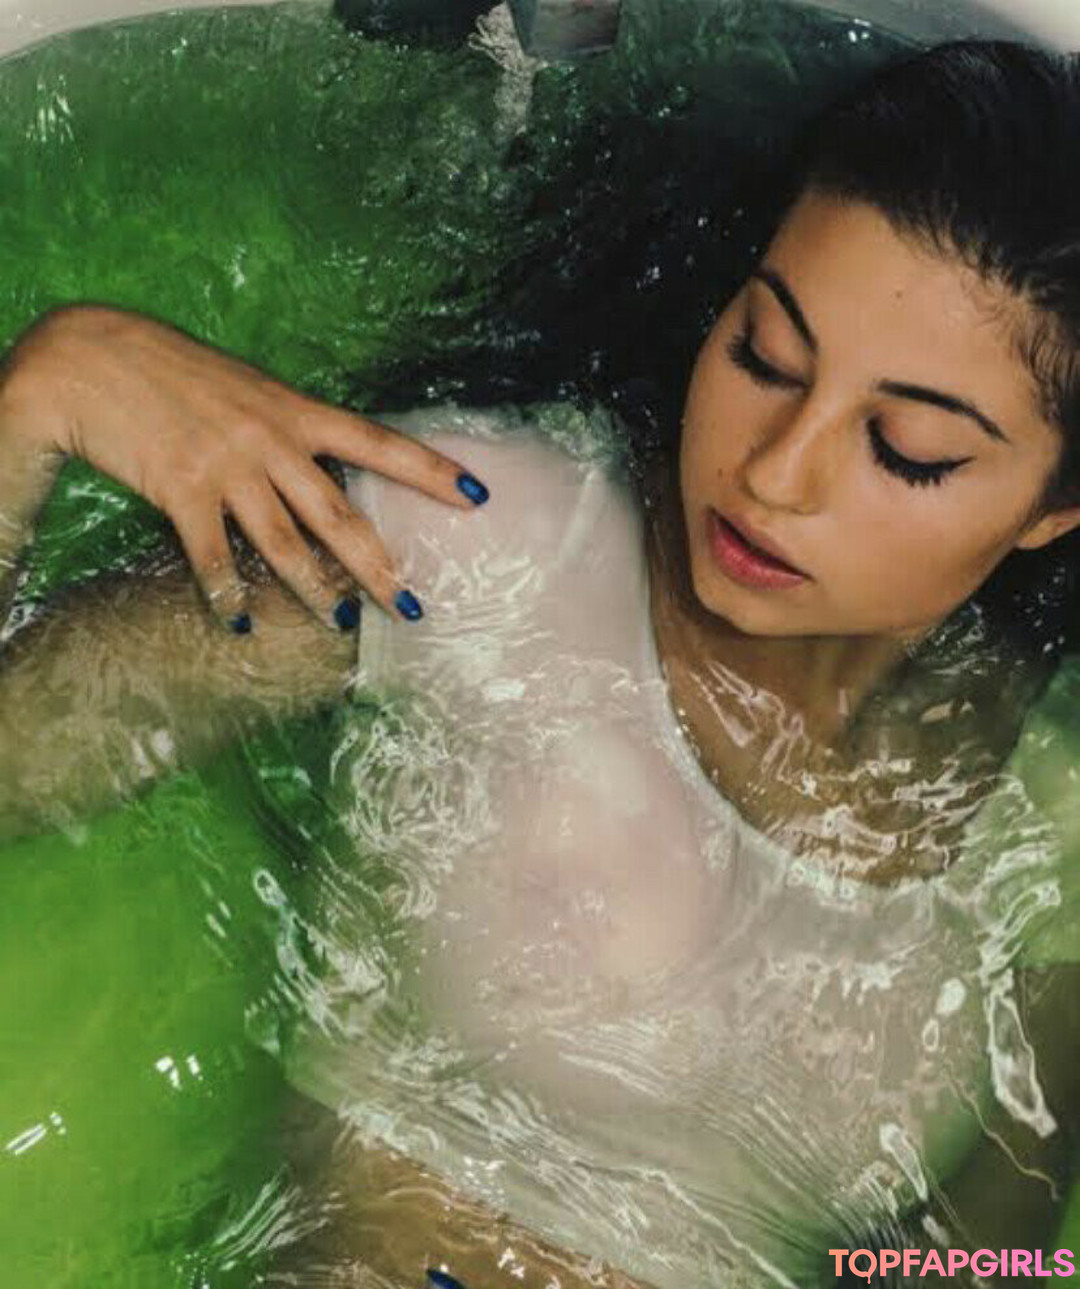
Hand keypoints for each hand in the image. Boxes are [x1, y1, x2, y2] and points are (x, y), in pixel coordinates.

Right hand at [0, 305, 490, 629]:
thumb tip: (325, 471)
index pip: (378, 442)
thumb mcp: (247, 388)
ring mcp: (226, 466)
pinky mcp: (181, 490)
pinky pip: (210, 556)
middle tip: (412, 606)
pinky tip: (238, 624)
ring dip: (316, 591)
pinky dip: (225, 593)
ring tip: (343, 624)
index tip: (477, 497)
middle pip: (339, 514)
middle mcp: (270, 440)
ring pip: (284, 543)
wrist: (93, 357)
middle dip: (379, 565)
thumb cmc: (175, 371)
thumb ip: (288, 429)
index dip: (430, 471)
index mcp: (294, 410)